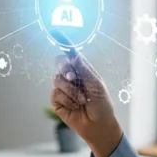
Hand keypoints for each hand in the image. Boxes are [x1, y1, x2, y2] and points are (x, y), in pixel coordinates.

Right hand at [49, 34, 122, 156]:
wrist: (99, 125)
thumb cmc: (102, 104)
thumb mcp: (96, 84)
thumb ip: (83, 69)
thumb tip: (73, 54)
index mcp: (82, 69)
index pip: (70, 52)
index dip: (62, 41)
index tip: (54, 31)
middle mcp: (71, 76)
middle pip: (59, 62)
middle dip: (65, 68)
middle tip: (73, 77)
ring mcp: (63, 88)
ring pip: (57, 79)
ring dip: (71, 91)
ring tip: (82, 100)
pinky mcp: (57, 100)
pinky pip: (55, 93)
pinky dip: (67, 100)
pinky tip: (75, 106)